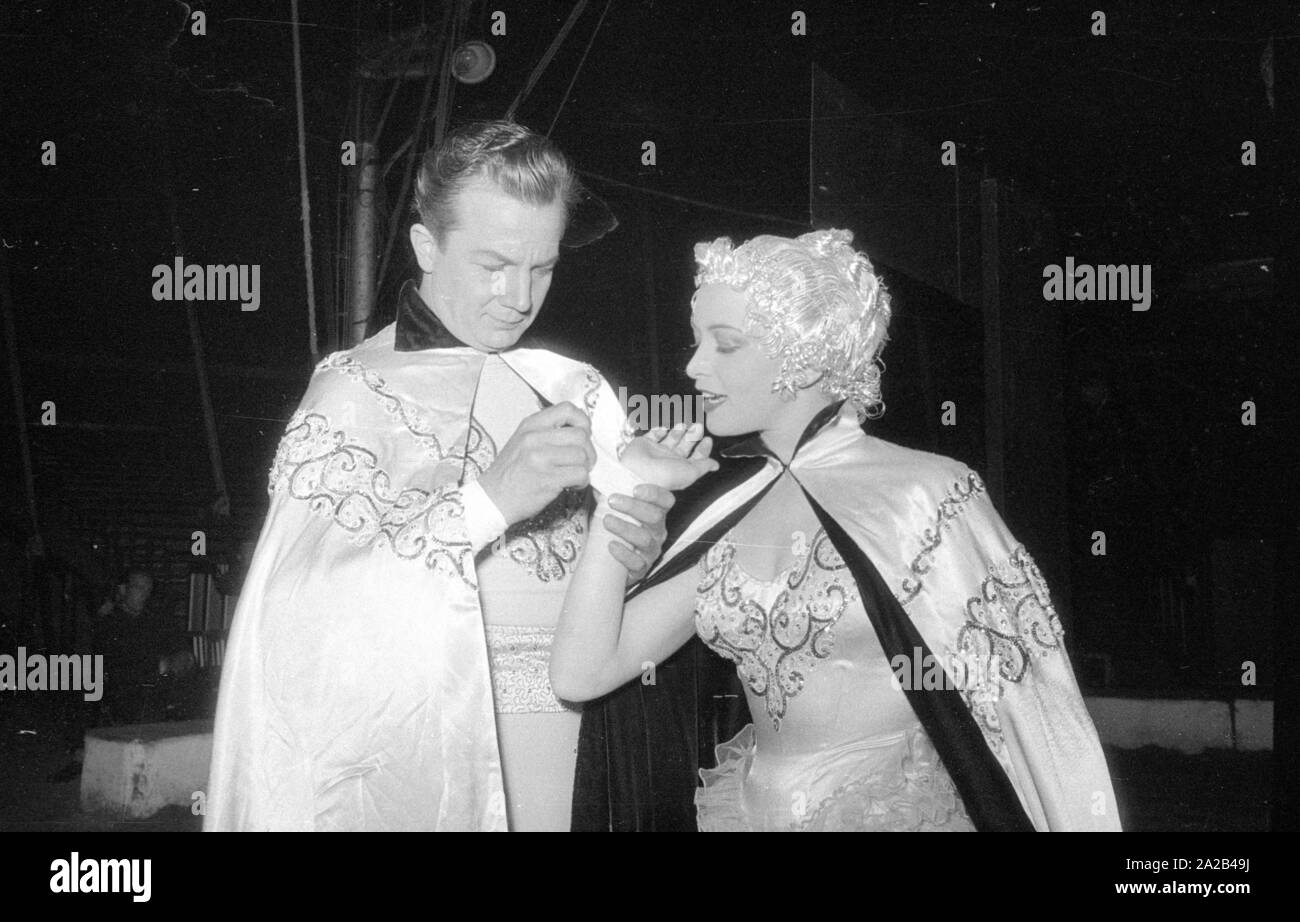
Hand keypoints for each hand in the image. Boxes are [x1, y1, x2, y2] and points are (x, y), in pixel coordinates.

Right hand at [477, 403, 595, 524]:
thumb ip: (547, 432)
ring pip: (582, 455)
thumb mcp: (522, 441)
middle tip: (583, 461)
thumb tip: (580, 432)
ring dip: (585, 468)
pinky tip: (572, 485)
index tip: (583, 435)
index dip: (582, 422)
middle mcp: (534, 438)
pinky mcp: (547, 479)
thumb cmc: (510, 473)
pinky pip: (580, 474)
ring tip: (574, 475)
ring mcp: (540, 458)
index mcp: (530, 425)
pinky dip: (582, 481)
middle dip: (588, 450)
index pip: (567, 409)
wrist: (492, 499)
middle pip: (580, 434)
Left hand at [604, 484, 673, 583]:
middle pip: (655, 517)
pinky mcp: (641, 569)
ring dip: (625, 528)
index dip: (654, 493)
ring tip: (606, 521)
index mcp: (655, 512)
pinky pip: (637, 564)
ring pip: (645, 539)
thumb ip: (612, 489)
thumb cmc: (612, 527)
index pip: (665, 500)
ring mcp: (650, 551)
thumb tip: (597, 466)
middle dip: (633, 507)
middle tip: (612, 500)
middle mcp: (657, 531)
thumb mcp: (614, 507)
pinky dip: (624, 554)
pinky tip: (610, 546)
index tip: (635, 488)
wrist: (605, 562)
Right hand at [619, 423, 717, 489]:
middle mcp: (669, 460)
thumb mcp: (690, 472)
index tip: (708, 439)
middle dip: (692, 436)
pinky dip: (659, 430)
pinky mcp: (644, 443)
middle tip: (698, 425)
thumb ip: (703, 466)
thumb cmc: (663, 476)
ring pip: (670, 438)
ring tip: (684, 423)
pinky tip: (664, 427)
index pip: (696, 457)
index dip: (703, 449)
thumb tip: (716, 465)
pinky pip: (653, 434)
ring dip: (678, 431)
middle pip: (684, 446)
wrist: (635, 472)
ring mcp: (657, 451)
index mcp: (681, 468)